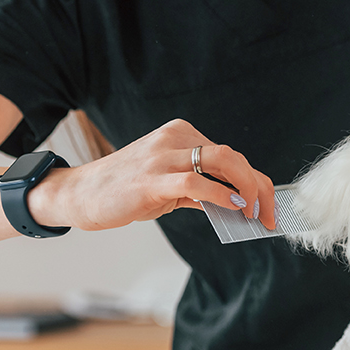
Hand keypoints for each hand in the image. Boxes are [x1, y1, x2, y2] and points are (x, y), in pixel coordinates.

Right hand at [29, 118, 276, 231]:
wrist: (81, 194)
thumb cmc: (124, 191)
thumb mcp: (167, 185)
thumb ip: (200, 191)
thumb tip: (236, 207)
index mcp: (181, 134)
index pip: (231, 155)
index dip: (256, 181)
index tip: (268, 206)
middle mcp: (175, 137)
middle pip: (232, 155)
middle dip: (258, 186)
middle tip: (267, 215)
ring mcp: (163, 155)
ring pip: (221, 160)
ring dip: (246, 189)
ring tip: (253, 214)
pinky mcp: (152, 178)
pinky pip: (197, 181)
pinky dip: (220, 194)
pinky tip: (232, 207)